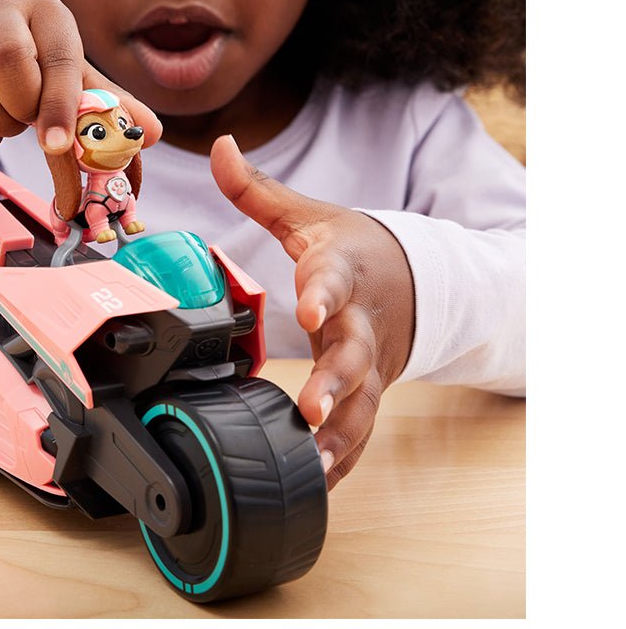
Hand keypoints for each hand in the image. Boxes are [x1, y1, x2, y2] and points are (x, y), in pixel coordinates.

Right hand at [0, 0, 161, 181]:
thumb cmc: (39, 78)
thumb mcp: (78, 87)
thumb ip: (111, 107)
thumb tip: (151, 133)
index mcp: (47, 13)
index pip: (56, 54)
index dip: (60, 102)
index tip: (58, 146)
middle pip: (6, 56)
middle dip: (22, 105)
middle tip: (30, 123)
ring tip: (11, 122)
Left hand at [210, 135, 414, 488]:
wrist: (411, 277)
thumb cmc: (352, 247)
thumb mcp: (307, 214)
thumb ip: (256, 189)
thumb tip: (218, 147)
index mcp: (343, 272)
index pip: (334, 281)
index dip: (324, 294)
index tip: (311, 309)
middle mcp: (361, 323)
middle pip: (354, 355)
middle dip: (336, 382)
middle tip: (314, 409)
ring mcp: (371, 363)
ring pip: (364, 404)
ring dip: (341, 435)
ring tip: (313, 460)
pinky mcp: (371, 391)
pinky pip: (362, 431)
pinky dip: (344, 458)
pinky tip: (319, 481)